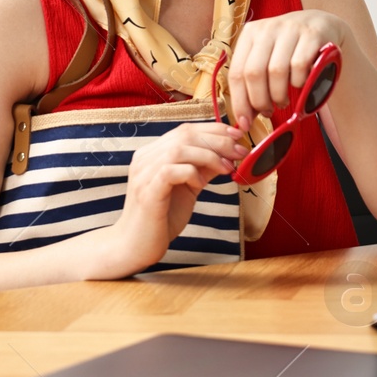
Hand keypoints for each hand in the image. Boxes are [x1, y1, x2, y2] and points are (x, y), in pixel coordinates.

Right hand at [105, 121, 243, 274]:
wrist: (136, 246)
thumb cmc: (163, 217)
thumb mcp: (189, 187)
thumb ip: (203, 168)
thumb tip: (229, 154)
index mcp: (153, 154)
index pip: (186, 130)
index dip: (214, 129)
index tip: (237, 136)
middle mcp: (145, 159)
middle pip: (185, 135)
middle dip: (218, 141)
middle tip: (240, 152)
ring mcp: (143, 174)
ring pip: (179, 149)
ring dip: (209, 156)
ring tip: (226, 169)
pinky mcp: (146, 192)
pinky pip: (170, 171)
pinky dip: (191, 173)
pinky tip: (200, 185)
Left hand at [227, 10, 351, 126]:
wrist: (324, 25)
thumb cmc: (291, 50)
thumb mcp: (268, 58)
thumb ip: (254, 83)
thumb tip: (245, 118)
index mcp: (250, 34)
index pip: (236, 72)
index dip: (240, 102)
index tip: (245, 122)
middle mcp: (267, 28)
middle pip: (254, 73)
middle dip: (259, 101)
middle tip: (268, 112)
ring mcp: (290, 29)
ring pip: (276, 71)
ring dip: (279, 94)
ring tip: (284, 101)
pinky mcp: (312, 34)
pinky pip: (300, 66)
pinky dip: (299, 83)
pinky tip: (300, 85)